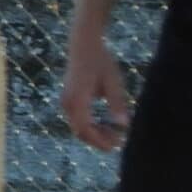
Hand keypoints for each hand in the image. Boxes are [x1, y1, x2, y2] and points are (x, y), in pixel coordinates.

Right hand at [62, 37, 131, 151]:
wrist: (83, 45)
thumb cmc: (100, 61)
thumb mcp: (113, 81)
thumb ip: (117, 103)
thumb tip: (124, 125)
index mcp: (77, 99)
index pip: (85, 129)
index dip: (99, 140)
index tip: (116, 145)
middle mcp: (67, 103)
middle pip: (79, 131)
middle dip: (98, 140)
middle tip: (118, 141)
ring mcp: (66, 102)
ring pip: (77, 127)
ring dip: (94, 133)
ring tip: (114, 134)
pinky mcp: (68, 100)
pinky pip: (77, 120)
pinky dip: (90, 126)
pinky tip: (104, 124)